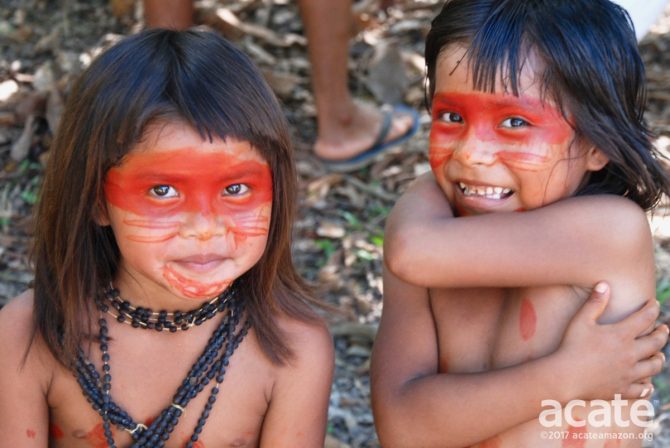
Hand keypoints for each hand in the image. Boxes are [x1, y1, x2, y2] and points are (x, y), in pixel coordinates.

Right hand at [555, 282, 667, 401]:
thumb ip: (595, 303)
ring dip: (659, 359)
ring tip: (659, 355)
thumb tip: (604, 284)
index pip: (645, 318)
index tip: (655, 304)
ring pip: (654, 366)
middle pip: (656, 343)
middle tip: (664, 329)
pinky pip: (642, 389)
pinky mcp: (622, 389)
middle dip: (662, 334)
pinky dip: (647, 386)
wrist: (565, 376)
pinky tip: (647, 385)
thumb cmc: (570, 346)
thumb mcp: (580, 321)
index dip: (652, 309)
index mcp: (621, 335)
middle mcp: (630, 354)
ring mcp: (628, 373)